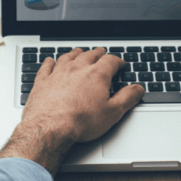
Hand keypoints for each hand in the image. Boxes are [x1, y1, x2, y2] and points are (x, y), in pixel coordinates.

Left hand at [0, 48, 144, 173]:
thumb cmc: (81, 121)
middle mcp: (77, 69)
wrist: (50, 128)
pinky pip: (46, 66)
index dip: (117, 61)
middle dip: (98, 53)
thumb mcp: (112, 113)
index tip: (119, 63)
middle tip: (101, 53)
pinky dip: (50, 62)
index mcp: (96, 75)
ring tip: (80, 52)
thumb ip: (127, 98)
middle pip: (89, 55)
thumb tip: (138, 89)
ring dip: (76, 53)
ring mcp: (58, 73)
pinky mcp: (42, 82)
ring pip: (68, 57)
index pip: (110, 61)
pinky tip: (50, 61)